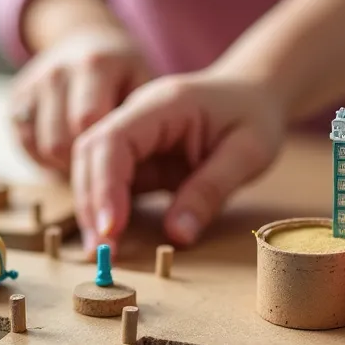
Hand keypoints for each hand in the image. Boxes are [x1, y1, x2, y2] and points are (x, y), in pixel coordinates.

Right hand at [10, 26, 150, 171]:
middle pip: (59, 142)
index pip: (87, 122)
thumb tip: (137, 182)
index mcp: (95, 64)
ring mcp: (32, 84)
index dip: (102, 154)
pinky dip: (45, 159)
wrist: (89, 42)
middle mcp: (57, 71)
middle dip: (81, 165)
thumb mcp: (147, 89)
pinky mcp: (16, 98)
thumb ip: (143, 126)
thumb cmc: (126, 76)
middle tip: (104, 171)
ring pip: (40, 147)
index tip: (120, 172)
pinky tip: (68, 154)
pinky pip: (25, 144)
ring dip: (63, 165)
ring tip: (87, 162)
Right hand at [71, 68, 286, 255]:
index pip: (114, 139)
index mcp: (163, 104)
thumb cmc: (253, 116)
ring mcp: (132, 133)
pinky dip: (106, 208)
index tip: (111, 228)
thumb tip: (177, 235)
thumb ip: (210, 191)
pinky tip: (111, 237)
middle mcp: (136, 114)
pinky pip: (109, 179)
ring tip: (102, 251)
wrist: (252, 93)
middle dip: (91, 203)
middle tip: (101, 251)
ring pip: (92, 167)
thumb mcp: (247, 154)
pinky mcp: (134, 154)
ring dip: (93, 209)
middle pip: (91, 152)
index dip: (105, 185)